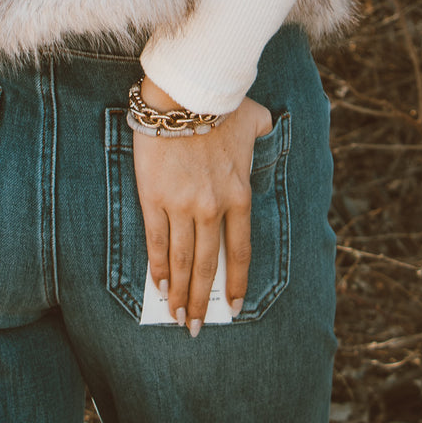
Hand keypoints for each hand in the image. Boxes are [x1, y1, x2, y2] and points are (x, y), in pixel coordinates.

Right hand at [132, 76, 272, 334]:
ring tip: (176, 315)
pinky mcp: (154, 198)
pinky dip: (159, 266)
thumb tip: (267, 126)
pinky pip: (157, 241)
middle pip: (208, 265)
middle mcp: (213, 208)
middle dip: (203, 300)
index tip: (235, 308)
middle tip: (196, 327)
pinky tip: (159, 284)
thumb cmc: (221, 104)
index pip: (240, 251)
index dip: (238, 282)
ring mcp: (182, 206)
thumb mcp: (255, 119)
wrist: (183, 95)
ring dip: (179, 292)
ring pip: (182, 260)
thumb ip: (262, 130)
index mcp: (239, 195)